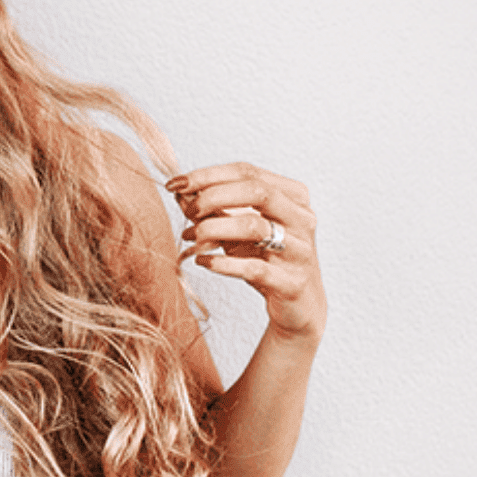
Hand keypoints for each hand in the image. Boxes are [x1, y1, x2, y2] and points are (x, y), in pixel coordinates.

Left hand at [166, 162, 325, 343]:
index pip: (247, 171)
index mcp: (291, 196)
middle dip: (213, 197)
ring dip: (213, 229)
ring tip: (191, 237)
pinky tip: (203, 261)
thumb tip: (179, 191)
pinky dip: (222, 263)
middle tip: (188, 213)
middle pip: (257, 191)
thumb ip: (211, 208)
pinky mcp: (292, 282)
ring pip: (255, 227)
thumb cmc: (264, 258)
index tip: (175, 184)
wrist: (297, 305)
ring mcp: (300, 250)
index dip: (207, 175)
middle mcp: (301, 218)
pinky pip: (254, 268)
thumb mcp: (235, 229)